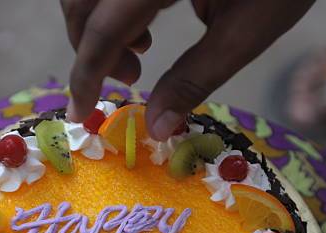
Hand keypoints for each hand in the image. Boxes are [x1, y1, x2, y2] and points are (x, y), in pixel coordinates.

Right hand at [61, 0, 313, 139]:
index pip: (103, 28)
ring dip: (96, 27)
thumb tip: (155, 127)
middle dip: (90, 50)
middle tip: (129, 78)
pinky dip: (111, 7)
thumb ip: (195, 78)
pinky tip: (144, 22)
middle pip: (80, 4)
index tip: (80, 114)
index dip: (86, 76)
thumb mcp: (246, 30)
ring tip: (139, 51)